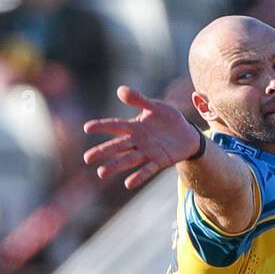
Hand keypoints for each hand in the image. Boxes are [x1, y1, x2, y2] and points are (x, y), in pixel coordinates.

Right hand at [83, 85, 203, 189]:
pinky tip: (128, 184)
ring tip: (101, 173)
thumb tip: (120, 90)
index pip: (114, 126)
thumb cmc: (169, 118)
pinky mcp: (159, 161)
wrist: (187, 134)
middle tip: (87, 158)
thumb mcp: (156, 106)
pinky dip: (139, 176)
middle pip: (117, 146)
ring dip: (115, 166)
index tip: (87, 128)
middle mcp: (138, 141)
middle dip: (102, 151)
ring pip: (128, 159)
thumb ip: (139, 99)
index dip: (101, 126)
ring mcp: (147, 152)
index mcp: (135, 126)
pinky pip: (147, 170)